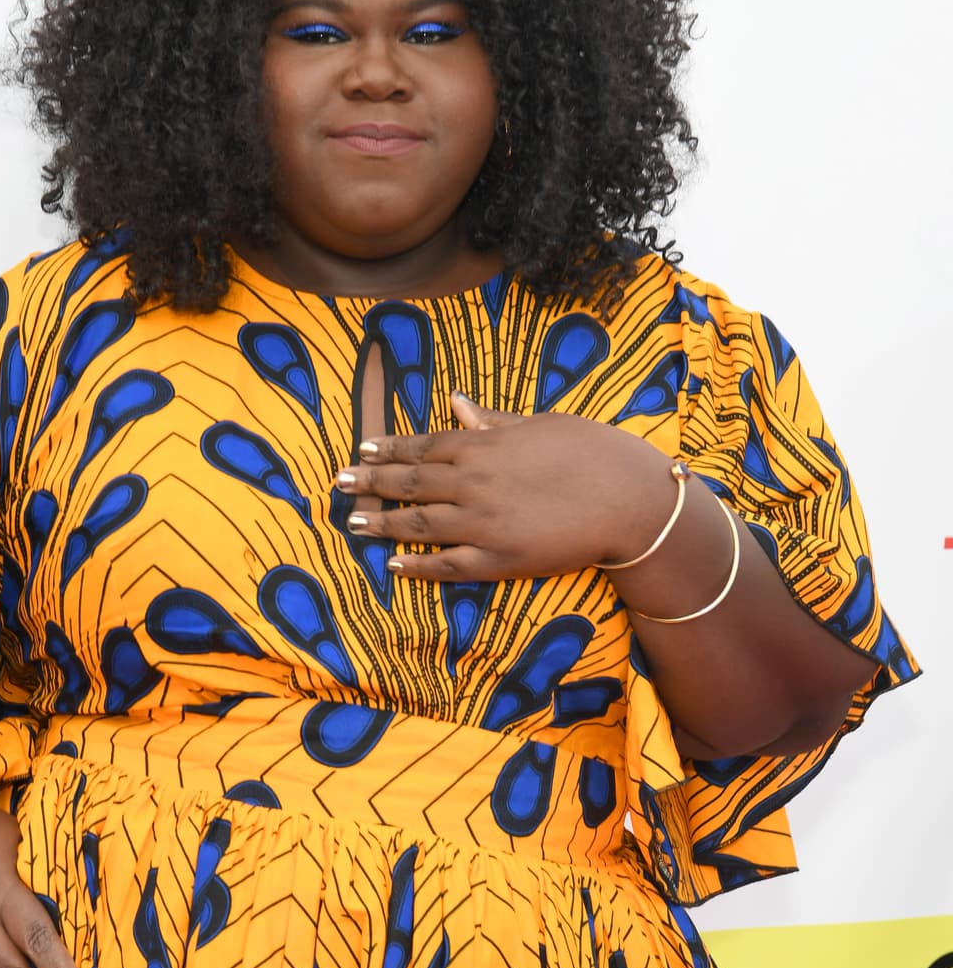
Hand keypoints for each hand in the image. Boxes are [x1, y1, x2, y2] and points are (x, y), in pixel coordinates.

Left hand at [334, 391, 668, 580]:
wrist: (630, 502)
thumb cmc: (592, 453)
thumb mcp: (541, 424)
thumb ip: (493, 422)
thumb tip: (456, 403)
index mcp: (483, 445)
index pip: (423, 445)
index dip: (388, 448)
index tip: (361, 449)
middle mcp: (473, 483)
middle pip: (409, 482)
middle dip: (369, 482)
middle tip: (338, 483)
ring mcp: (482, 524)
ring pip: (418, 524)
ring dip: (382, 523)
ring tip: (353, 522)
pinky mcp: (498, 560)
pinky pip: (447, 565)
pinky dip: (417, 564)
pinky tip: (394, 563)